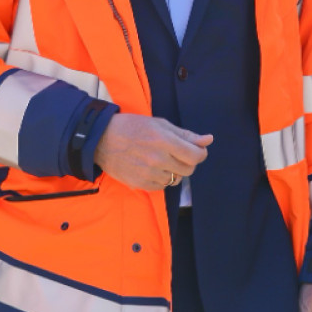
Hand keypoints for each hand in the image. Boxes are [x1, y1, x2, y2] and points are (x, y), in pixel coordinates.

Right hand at [91, 114, 211, 191]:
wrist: (102, 139)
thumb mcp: (159, 124)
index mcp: (164, 140)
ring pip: (175, 179)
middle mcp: (157, 159)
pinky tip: (152, 168)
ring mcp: (148, 173)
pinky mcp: (140, 184)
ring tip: (161, 160)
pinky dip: (161, 179)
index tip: (196, 151)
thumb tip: (208, 140)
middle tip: (177, 154)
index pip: (195, 156)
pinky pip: (161, 186)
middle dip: (188, 162)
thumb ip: (185, 134)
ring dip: (174, 171)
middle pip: (188, 170)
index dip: (200, 154)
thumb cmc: (132, 127)